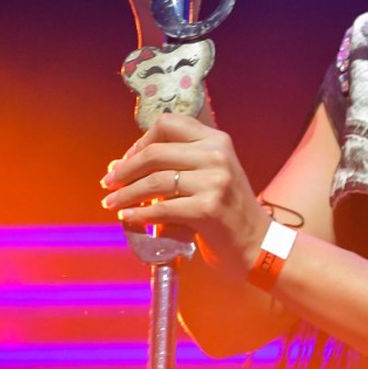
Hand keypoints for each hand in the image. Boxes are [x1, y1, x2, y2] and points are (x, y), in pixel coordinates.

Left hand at [100, 112, 269, 276]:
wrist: (259, 243)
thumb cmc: (227, 211)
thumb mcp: (211, 175)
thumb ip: (176, 165)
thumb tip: (119, 165)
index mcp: (217, 140)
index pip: (169, 124)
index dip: (141, 141)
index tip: (126, 161)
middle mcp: (217, 155)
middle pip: (156, 152)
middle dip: (125, 169)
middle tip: (108, 183)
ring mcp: (215, 181)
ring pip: (155, 180)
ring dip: (126, 193)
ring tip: (111, 203)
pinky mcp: (208, 208)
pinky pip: (162, 208)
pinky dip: (139, 213)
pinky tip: (128, 217)